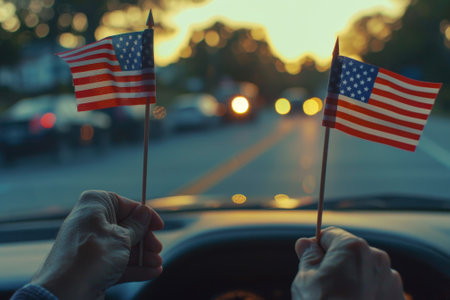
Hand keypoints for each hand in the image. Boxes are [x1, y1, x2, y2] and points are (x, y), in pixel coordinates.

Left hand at [31, 190, 163, 299]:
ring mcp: (91, 245)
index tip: (159, 226)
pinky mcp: (92, 265)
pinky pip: (117, 262)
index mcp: (94, 205)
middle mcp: (90, 221)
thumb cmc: (92, 257)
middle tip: (157, 248)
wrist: (67, 291)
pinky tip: (151, 272)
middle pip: (126, 227)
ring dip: (142, 255)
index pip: (125, 204)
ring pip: (123, 246)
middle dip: (144, 240)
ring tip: (157, 263)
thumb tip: (144, 213)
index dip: (144, 215)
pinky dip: (134, 267)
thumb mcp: (122, 237)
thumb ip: (137, 225)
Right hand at [291, 227, 404, 299]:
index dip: (317, 248)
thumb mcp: (305, 279)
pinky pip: (378, 288)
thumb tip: (305, 243)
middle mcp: (377, 258)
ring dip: (353, 280)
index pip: (330, 235)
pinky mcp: (398, 299)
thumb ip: (308, 256)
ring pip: (365, 271)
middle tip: (322, 286)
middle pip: (349, 253)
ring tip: (340, 299)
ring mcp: (391, 280)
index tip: (309, 262)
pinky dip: (367, 294)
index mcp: (353, 247)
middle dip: (336, 264)